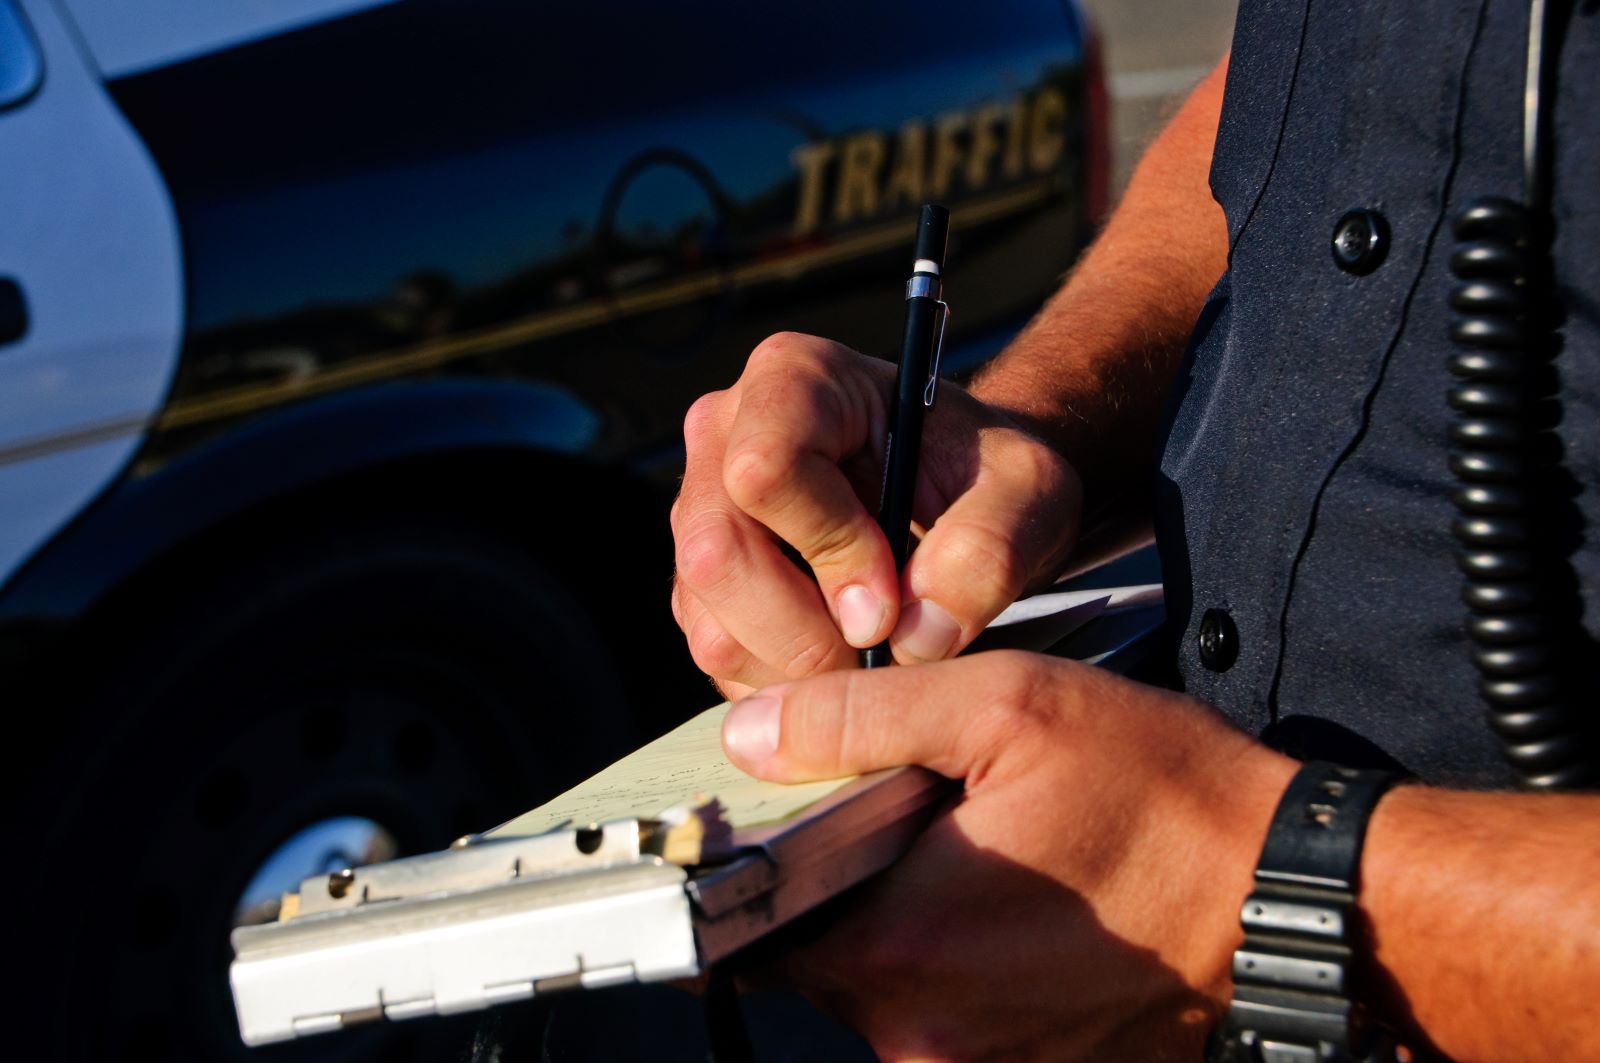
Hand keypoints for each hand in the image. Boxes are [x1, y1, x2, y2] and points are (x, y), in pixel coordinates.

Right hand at [672, 333, 1080, 697]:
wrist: (964, 499)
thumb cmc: (987, 477)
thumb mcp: (1028, 493)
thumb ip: (990, 549)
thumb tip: (915, 635)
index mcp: (795, 379)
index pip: (768, 469)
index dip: (830, 548)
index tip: (894, 598)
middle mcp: (724, 434)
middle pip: (718, 554)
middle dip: (807, 632)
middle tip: (884, 652)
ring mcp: (701, 511)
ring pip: (711, 623)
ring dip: (798, 671)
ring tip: (875, 658)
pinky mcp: (698, 583)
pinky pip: (717, 656)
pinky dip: (784, 686)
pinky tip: (844, 664)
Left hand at [720, 651, 1295, 1061]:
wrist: (1293, 899)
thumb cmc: (1168, 799)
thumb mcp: (1007, 710)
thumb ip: (857, 719)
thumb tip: (750, 735)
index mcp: (902, 949)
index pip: (753, 928)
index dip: (752, 866)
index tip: (777, 825)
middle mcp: (925, 1034)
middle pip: (820, 958)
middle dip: (842, 885)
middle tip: (905, 816)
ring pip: (889, 987)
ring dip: (909, 922)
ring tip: (978, 852)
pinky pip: (954, 1014)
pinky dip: (964, 957)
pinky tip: (1020, 899)